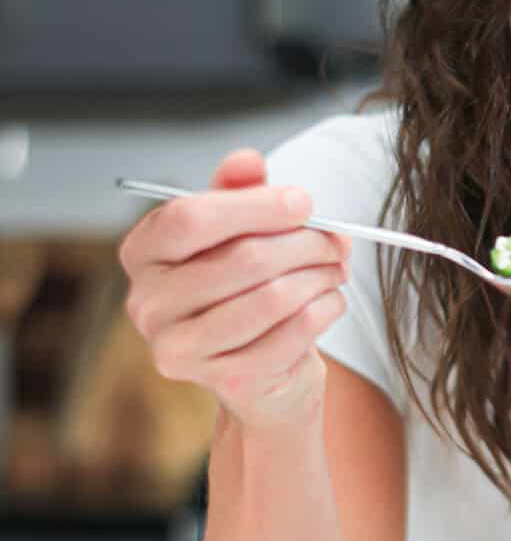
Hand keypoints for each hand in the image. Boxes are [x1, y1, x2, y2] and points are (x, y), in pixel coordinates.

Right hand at [119, 148, 351, 428]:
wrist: (258, 365)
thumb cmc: (243, 282)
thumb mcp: (237, 228)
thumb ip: (238, 190)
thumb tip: (246, 160)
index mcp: (143, 252)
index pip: (190, 218)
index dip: (255, 206)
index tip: (304, 202)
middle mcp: (147, 303)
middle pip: (240, 259)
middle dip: (304, 243)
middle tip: (337, 240)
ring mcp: (178, 347)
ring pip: (270, 298)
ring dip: (319, 276)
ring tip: (336, 268)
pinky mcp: (222, 380)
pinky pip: (290, 335)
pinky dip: (324, 310)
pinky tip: (332, 300)